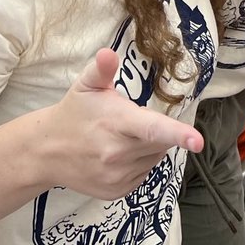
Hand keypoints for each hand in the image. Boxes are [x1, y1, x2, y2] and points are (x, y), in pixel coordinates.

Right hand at [41, 49, 202, 200]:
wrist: (47, 152)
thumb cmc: (74, 112)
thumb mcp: (86, 85)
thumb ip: (102, 68)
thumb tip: (108, 52)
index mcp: (116, 123)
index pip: (152, 130)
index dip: (178, 134)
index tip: (198, 140)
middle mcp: (118, 154)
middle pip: (160, 142)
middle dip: (154, 130)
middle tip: (129, 122)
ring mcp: (117, 176)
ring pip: (155, 158)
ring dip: (148, 146)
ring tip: (121, 137)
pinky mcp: (116, 191)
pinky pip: (144, 173)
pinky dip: (139, 161)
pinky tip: (119, 153)